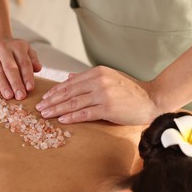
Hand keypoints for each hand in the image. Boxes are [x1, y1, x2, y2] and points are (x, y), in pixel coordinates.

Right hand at [0, 37, 41, 99]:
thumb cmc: (14, 50)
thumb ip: (33, 60)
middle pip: (10, 68)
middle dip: (16, 83)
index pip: (24, 63)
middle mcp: (2, 49)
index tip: (30, 88)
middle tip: (21, 96)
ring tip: (9, 96)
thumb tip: (38, 68)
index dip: (27, 76)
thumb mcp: (26, 50)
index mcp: (17, 46)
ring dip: (4, 85)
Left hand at [35, 66, 160, 124]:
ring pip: (74, 103)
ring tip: (45, 114)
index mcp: (97, 72)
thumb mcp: (109, 77)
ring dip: (57, 109)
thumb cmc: (130, 90)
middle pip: (69, 92)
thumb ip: (89, 77)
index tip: (45, 98)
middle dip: (52, 101)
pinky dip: (72, 117)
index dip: (55, 91)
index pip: (70, 82)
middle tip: (39, 108)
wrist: (151, 98)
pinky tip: (62, 120)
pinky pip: (85, 113)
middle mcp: (98, 81)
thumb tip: (69, 76)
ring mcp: (103, 94)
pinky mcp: (108, 108)